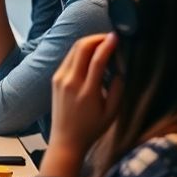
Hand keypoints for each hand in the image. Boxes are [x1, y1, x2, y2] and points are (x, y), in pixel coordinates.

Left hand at [43, 33, 122, 176]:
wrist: (66, 140)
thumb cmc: (92, 128)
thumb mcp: (112, 112)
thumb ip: (118, 88)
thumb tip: (121, 67)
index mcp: (87, 92)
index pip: (97, 60)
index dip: (107, 45)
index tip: (116, 36)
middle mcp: (70, 82)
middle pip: (81, 48)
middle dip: (97, 38)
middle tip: (110, 37)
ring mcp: (59, 79)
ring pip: (73, 50)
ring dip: (88, 42)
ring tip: (103, 43)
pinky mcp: (55, 79)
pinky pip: (68, 58)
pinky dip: (80, 51)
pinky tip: (91, 54)